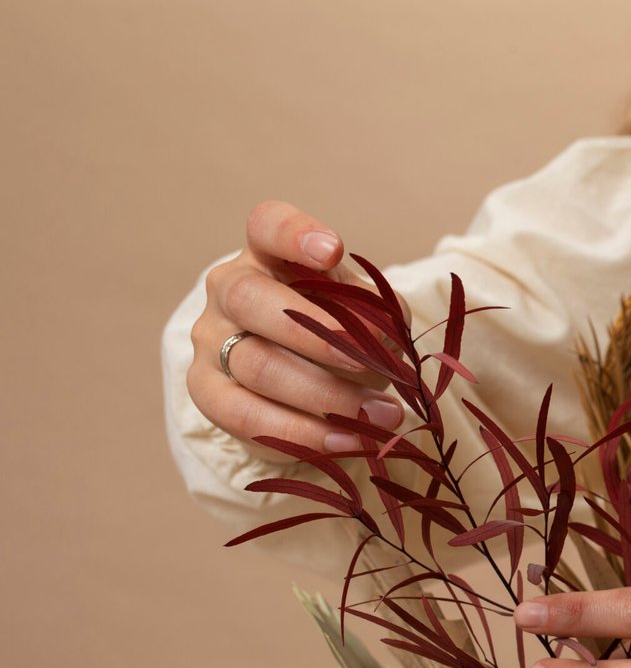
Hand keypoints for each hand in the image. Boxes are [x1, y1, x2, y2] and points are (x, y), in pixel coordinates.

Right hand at [187, 201, 406, 461]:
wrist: (297, 379)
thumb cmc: (337, 329)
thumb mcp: (363, 310)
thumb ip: (377, 313)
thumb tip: (387, 339)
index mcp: (267, 254)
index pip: (269, 227)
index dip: (295, 235)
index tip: (332, 250)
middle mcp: (228, 290)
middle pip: (252, 300)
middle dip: (317, 334)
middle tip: (370, 361)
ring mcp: (211, 341)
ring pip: (256, 365)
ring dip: (327, 395)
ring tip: (383, 415)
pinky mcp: (207, 393)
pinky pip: (248, 417)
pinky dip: (305, 433)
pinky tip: (350, 441)